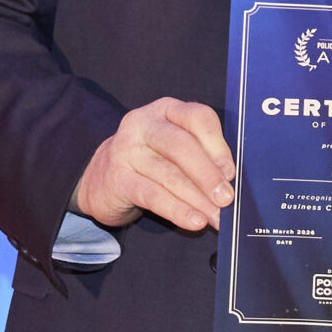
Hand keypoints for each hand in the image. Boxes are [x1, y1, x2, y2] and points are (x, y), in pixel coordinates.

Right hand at [73, 98, 231, 231]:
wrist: (101, 179)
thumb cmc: (150, 160)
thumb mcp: (174, 148)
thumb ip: (201, 155)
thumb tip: (230, 181)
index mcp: (167, 110)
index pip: (197, 117)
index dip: (217, 145)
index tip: (231, 172)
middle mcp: (144, 124)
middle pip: (181, 145)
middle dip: (207, 174)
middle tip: (227, 198)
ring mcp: (126, 149)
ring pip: (168, 174)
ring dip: (197, 199)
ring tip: (215, 217)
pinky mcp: (117, 178)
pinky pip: (152, 195)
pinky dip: (177, 210)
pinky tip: (194, 221)